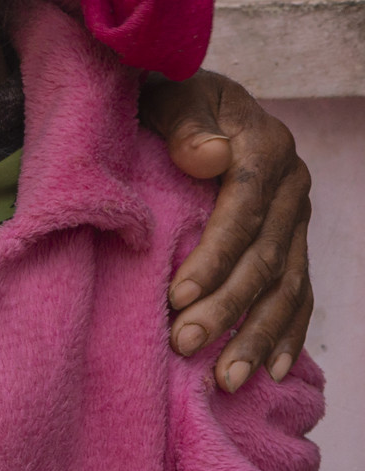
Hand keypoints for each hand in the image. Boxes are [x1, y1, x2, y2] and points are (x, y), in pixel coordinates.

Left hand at [139, 69, 311, 391]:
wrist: (190, 95)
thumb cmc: (169, 95)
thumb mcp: (171, 93)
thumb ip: (187, 122)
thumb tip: (210, 157)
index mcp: (263, 145)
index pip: (241, 212)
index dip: (212, 256)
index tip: (175, 296)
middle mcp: (291, 183)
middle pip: (263, 257)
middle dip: (227, 307)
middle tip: (185, 343)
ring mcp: (296, 214)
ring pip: (286, 284)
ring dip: (257, 334)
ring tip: (227, 377)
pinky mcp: (294, 237)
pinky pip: (299, 290)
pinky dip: (287, 331)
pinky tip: (270, 368)